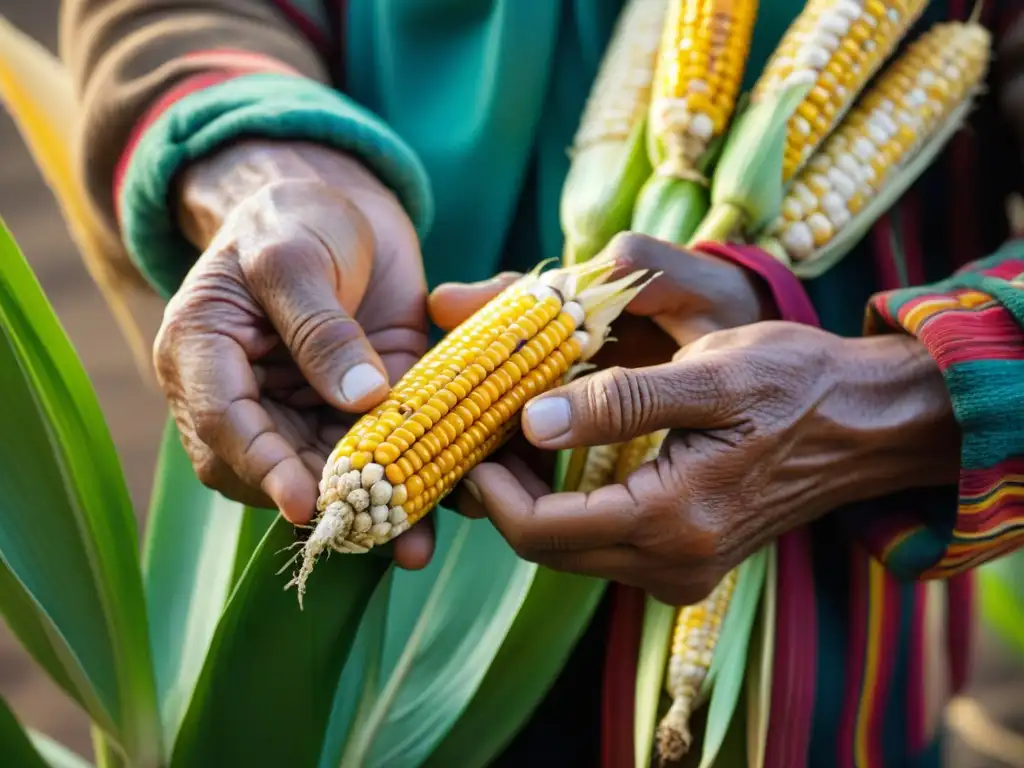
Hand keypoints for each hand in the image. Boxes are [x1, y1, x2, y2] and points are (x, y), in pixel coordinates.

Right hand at [155, 140, 433, 567]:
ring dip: (364, 508)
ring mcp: (298, 408)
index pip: (223, 422)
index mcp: (203, 350)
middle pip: (268, 467)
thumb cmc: (297, 216)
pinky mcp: (350, 412)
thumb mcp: (297, 255)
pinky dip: (399, 484)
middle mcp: (244, 394)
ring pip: (321, 474)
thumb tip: (361, 400)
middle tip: (373, 527)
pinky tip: (431, 517)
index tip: (308, 501)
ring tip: (412, 542)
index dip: (263, 466)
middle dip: (322, 500)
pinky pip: (368, 457)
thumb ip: (320, 326)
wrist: (339, 208)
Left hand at [432, 240, 959, 602]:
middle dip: (506, 495)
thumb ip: (618, 401)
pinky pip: (605, 546)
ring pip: (573, 550)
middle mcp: (673, 565)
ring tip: (518, 436)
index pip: (542, 532)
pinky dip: (572, 507)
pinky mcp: (688, 561)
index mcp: (673, 521)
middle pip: (549, 549)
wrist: (865, 423)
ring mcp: (682, 572)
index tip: (475, 439)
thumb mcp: (709, 373)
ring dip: (536, 500)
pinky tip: (564, 458)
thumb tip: (531, 422)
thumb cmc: (796, 383)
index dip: (493, 490)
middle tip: (486, 431)